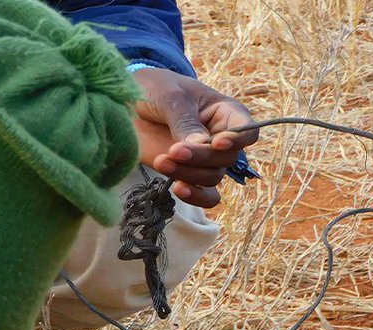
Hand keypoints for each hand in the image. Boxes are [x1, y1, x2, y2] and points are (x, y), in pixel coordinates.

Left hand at [132, 68, 259, 207]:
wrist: (124, 104)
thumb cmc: (153, 89)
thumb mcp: (169, 97)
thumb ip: (186, 121)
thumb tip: (202, 145)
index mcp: (225, 112)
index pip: (247, 130)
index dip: (237, 140)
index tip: (216, 143)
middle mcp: (221, 138)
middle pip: (227, 158)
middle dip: (202, 157)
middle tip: (174, 151)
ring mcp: (205, 159)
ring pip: (212, 177)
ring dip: (189, 173)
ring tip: (161, 161)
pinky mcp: (188, 173)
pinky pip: (205, 196)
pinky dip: (196, 196)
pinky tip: (178, 189)